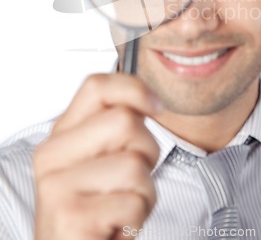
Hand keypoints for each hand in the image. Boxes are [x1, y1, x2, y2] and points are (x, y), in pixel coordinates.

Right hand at [33, 73, 160, 239]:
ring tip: (121, 205)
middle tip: (130, 178)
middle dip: (147, 152)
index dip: (134, 89)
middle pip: (125, 121)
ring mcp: (58, 186)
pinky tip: (116, 225)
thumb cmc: (95, 209)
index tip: (156, 105)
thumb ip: (113, 128)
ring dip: (144, 191)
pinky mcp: (72, 216)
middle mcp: (53, 154)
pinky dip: (136, 218)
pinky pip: (134, 202)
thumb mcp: (100, 160)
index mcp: (61, 134)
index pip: (97, 86)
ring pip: (135, 164)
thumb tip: (148, 100)